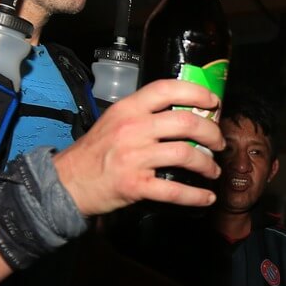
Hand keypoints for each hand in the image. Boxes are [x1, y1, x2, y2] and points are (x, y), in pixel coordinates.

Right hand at [52, 78, 224, 216]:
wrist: (68, 182)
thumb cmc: (95, 152)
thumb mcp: (114, 121)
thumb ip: (143, 115)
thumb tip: (183, 113)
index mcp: (128, 108)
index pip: (167, 89)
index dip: (196, 92)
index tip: (213, 101)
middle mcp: (133, 128)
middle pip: (186, 122)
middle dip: (211, 133)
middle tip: (218, 143)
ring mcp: (134, 157)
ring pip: (185, 154)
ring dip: (207, 164)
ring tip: (213, 170)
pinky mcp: (135, 185)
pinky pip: (174, 190)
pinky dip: (196, 195)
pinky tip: (207, 197)